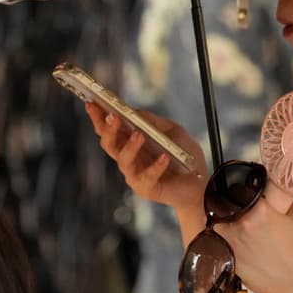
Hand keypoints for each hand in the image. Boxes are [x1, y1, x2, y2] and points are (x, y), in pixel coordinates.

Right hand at [86, 103, 206, 213]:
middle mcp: (128, 158)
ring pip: (123, 160)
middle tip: (113, 116)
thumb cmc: (183, 154)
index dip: (98, 117)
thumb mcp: (172, 131)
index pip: (108, 129)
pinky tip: (164, 157)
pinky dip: (155, 166)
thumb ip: (153, 122)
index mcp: (129, 142)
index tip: (92, 103)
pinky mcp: (145, 188)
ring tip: (139, 135)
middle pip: (109, 144)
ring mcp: (134, 174)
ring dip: (130, 146)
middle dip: (109, 129)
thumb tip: (134, 111)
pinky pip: (147, 176)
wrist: (200, 182)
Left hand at [214, 197, 292, 292]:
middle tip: (238, 214)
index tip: (243, 196)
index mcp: (260, 208)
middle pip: (228, 206)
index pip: (243, 191)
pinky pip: (218, 242)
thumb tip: (277, 194)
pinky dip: (222, 241)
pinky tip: (232, 243)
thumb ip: (284, 201)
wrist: (290, 279)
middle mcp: (243, 221)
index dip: (242, 193)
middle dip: (231, 208)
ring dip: (223, 225)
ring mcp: (232, 238)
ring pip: (218, 224)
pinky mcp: (227, 254)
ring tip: (232, 229)